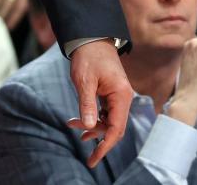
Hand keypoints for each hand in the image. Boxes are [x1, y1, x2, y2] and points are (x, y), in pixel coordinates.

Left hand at [65, 39, 131, 167]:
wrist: (90, 38)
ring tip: (73, 127)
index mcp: (121, 96)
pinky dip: (94, 118)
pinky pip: (105, 112)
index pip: (117, 128)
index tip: (95, 158)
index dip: (106, 145)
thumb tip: (91, 127)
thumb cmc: (88, 57)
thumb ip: (87, 104)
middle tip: (81, 144)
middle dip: (99, 138)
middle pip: (115, 127)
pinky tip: (79, 121)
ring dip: (93, 127)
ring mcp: (118, 96)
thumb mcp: (84, 81)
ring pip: (109, 120)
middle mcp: (123, 98)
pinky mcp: (111, 94)